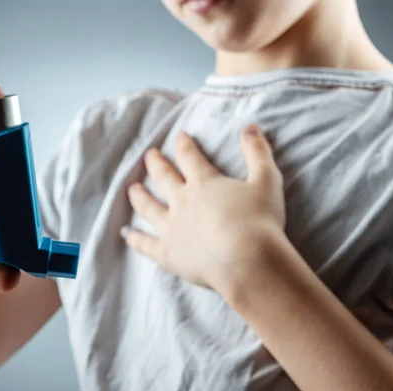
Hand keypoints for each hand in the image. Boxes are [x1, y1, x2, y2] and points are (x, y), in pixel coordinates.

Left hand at [122, 124, 285, 290]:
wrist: (247, 261)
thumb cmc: (260, 221)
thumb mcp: (266, 180)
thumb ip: (257, 152)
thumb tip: (251, 127)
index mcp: (204, 183)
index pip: (190, 157)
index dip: (184, 145)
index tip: (179, 136)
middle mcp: (182, 202)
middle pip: (164, 178)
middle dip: (156, 164)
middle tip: (149, 155)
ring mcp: (171, 228)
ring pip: (148, 208)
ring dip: (139, 197)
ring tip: (132, 189)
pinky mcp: (168, 253)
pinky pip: (145, 244)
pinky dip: (134, 238)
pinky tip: (125, 234)